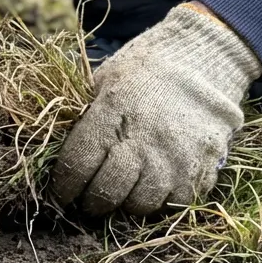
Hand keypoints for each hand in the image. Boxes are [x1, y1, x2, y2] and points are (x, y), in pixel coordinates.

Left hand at [51, 4, 261, 215]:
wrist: (206, 57)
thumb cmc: (146, 69)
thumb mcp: (105, 79)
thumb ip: (83, 115)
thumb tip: (56, 149)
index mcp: (111, 113)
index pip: (77, 165)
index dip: (64, 186)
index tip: (61, 193)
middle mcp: (144, 139)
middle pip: (108, 192)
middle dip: (93, 201)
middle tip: (91, 199)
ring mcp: (177, 156)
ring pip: (142, 204)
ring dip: (128, 203)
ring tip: (125, 191)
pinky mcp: (203, 166)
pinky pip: (177, 202)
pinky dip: (163, 200)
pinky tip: (156, 186)